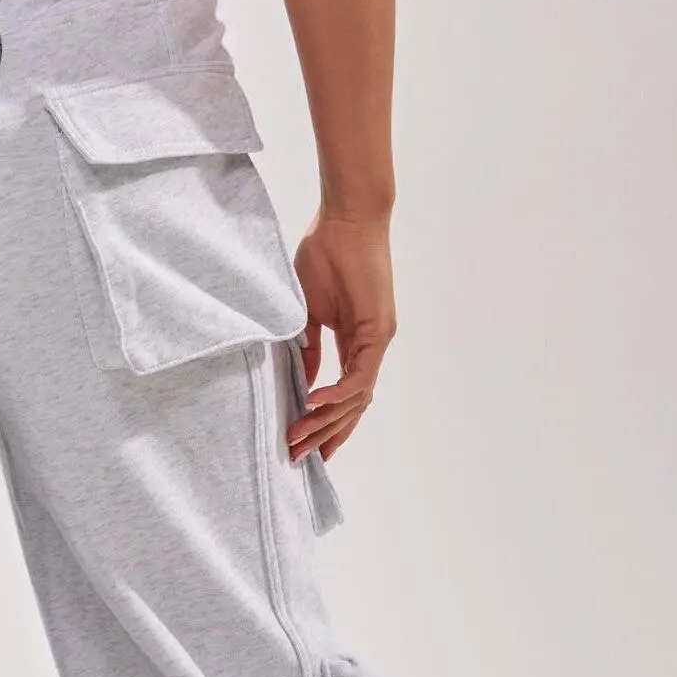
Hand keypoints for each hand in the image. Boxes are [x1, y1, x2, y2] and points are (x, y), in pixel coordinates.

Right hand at [289, 211, 395, 462]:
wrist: (346, 219)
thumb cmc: (325, 254)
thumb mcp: (306, 311)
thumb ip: (306, 345)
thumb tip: (300, 380)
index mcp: (354, 341)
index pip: (345, 394)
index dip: (327, 422)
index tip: (304, 445)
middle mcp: (371, 347)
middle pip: (353, 405)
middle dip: (325, 434)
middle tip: (297, 457)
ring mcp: (378, 340)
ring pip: (357, 397)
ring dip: (327, 421)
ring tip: (298, 438)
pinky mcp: (379, 331)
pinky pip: (359, 374)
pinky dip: (337, 393)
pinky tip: (314, 405)